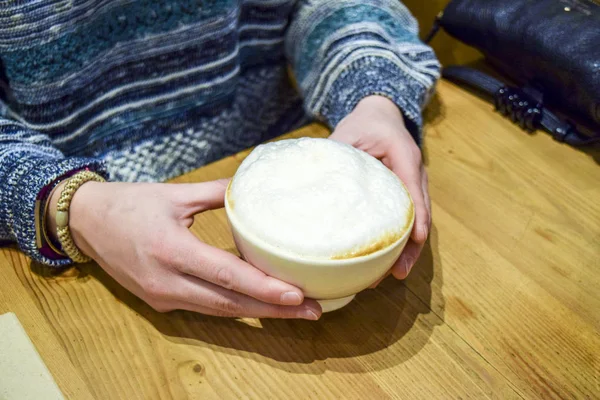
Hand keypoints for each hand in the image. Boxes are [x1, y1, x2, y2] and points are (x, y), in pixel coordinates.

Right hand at [47, 179, 320, 319]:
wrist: (86, 222)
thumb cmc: (130, 203)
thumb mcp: (176, 193)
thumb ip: (219, 193)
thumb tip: (254, 185)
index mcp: (171, 249)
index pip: (227, 275)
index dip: (264, 288)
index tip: (299, 295)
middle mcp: (167, 281)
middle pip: (230, 304)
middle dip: (274, 310)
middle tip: (313, 310)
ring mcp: (163, 296)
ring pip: (220, 311)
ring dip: (259, 313)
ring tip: (296, 311)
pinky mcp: (161, 301)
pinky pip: (205, 308)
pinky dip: (235, 307)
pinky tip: (261, 304)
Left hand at [329, 95, 430, 283]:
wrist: (380, 116)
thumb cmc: (364, 124)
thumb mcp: (347, 133)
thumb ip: (334, 154)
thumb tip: (307, 181)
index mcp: (403, 155)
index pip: (412, 186)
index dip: (416, 213)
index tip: (415, 238)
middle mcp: (413, 174)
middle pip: (420, 214)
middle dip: (411, 246)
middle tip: (398, 272)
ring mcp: (412, 187)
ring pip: (415, 224)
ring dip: (405, 251)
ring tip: (392, 276)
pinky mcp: (404, 198)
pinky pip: (405, 222)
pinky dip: (398, 243)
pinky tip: (384, 264)